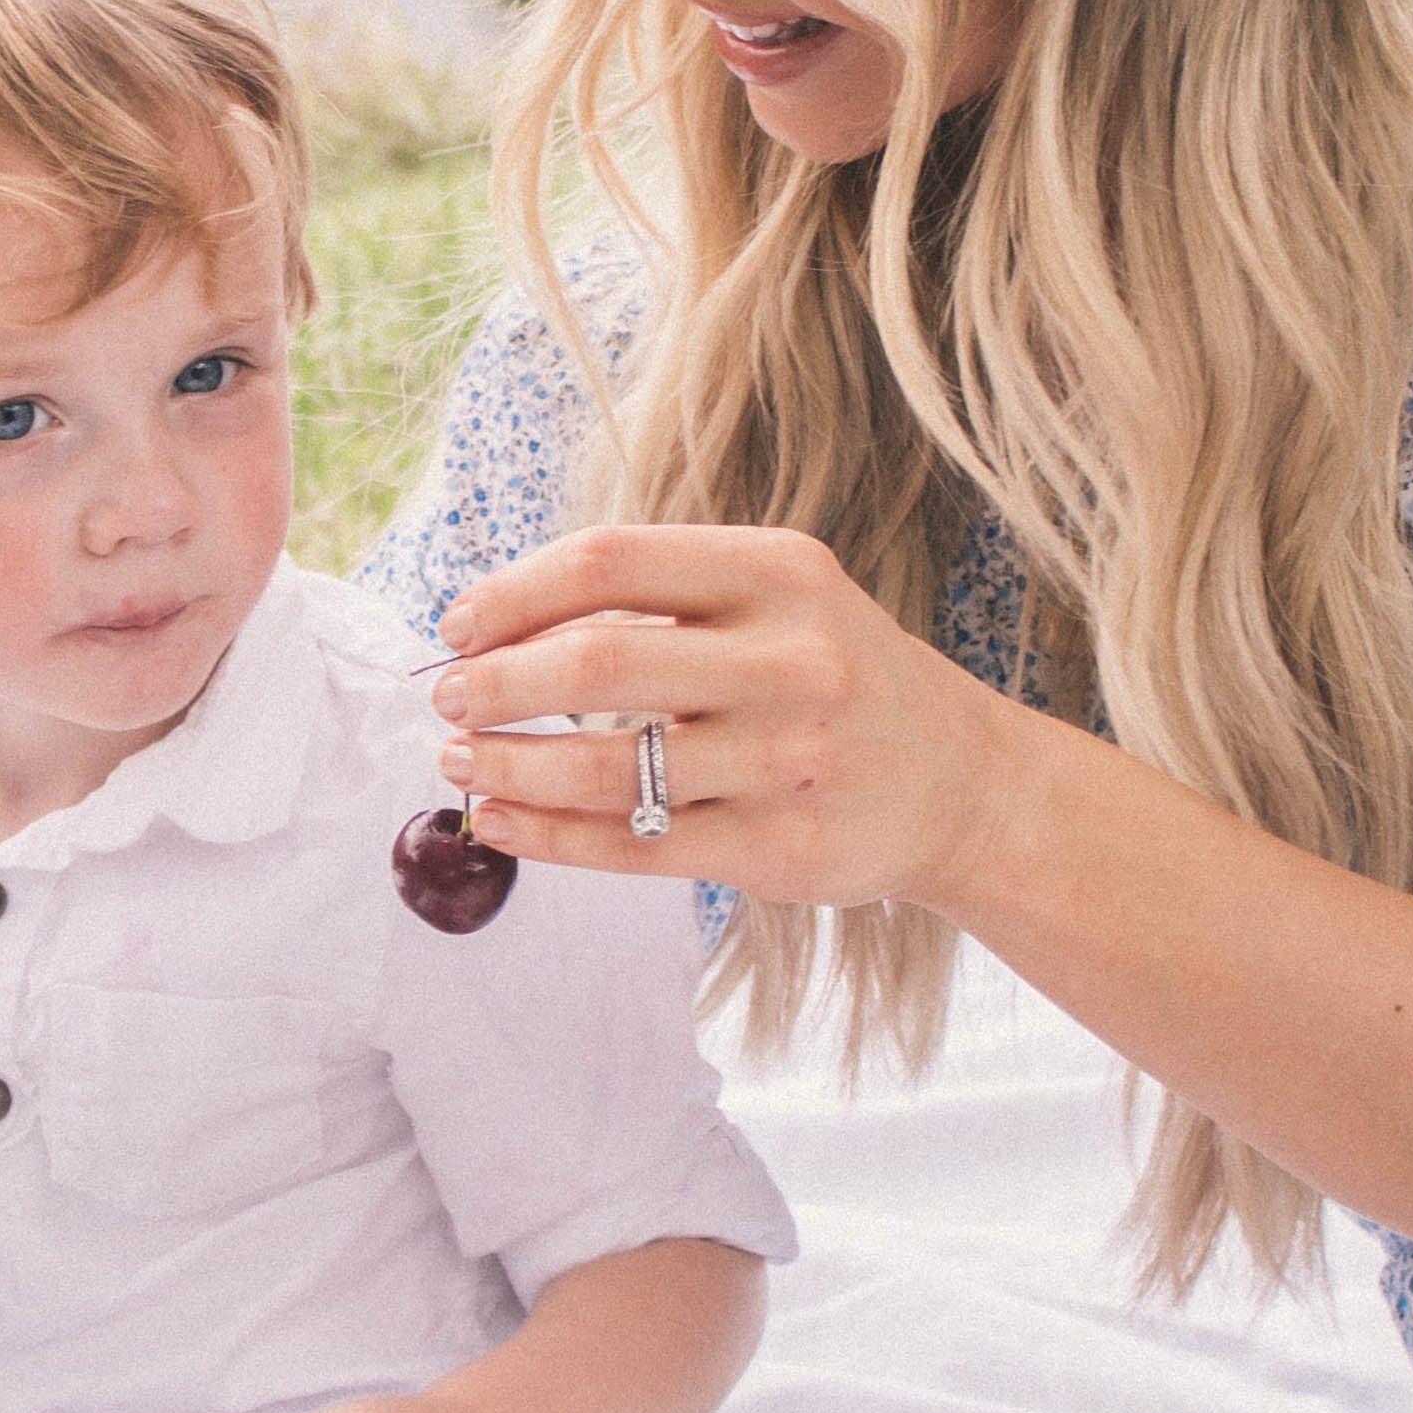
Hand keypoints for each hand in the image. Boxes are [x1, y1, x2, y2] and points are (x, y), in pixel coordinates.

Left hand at [433, 521, 1018, 918]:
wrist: (964, 784)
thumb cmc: (835, 678)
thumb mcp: (779, 600)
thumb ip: (662, 598)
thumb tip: (497, 622)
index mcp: (780, 572)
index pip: (610, 562)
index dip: (513, 593)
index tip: (457, 625)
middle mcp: (792, 661)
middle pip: (595, 665)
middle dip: (496, 684)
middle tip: (449, 701)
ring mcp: (788, 761)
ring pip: (605, 768)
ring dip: (508, 767)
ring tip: (464, 764)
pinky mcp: (781, 850)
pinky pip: (633, 844)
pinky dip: (548, 836)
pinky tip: (503, 823)